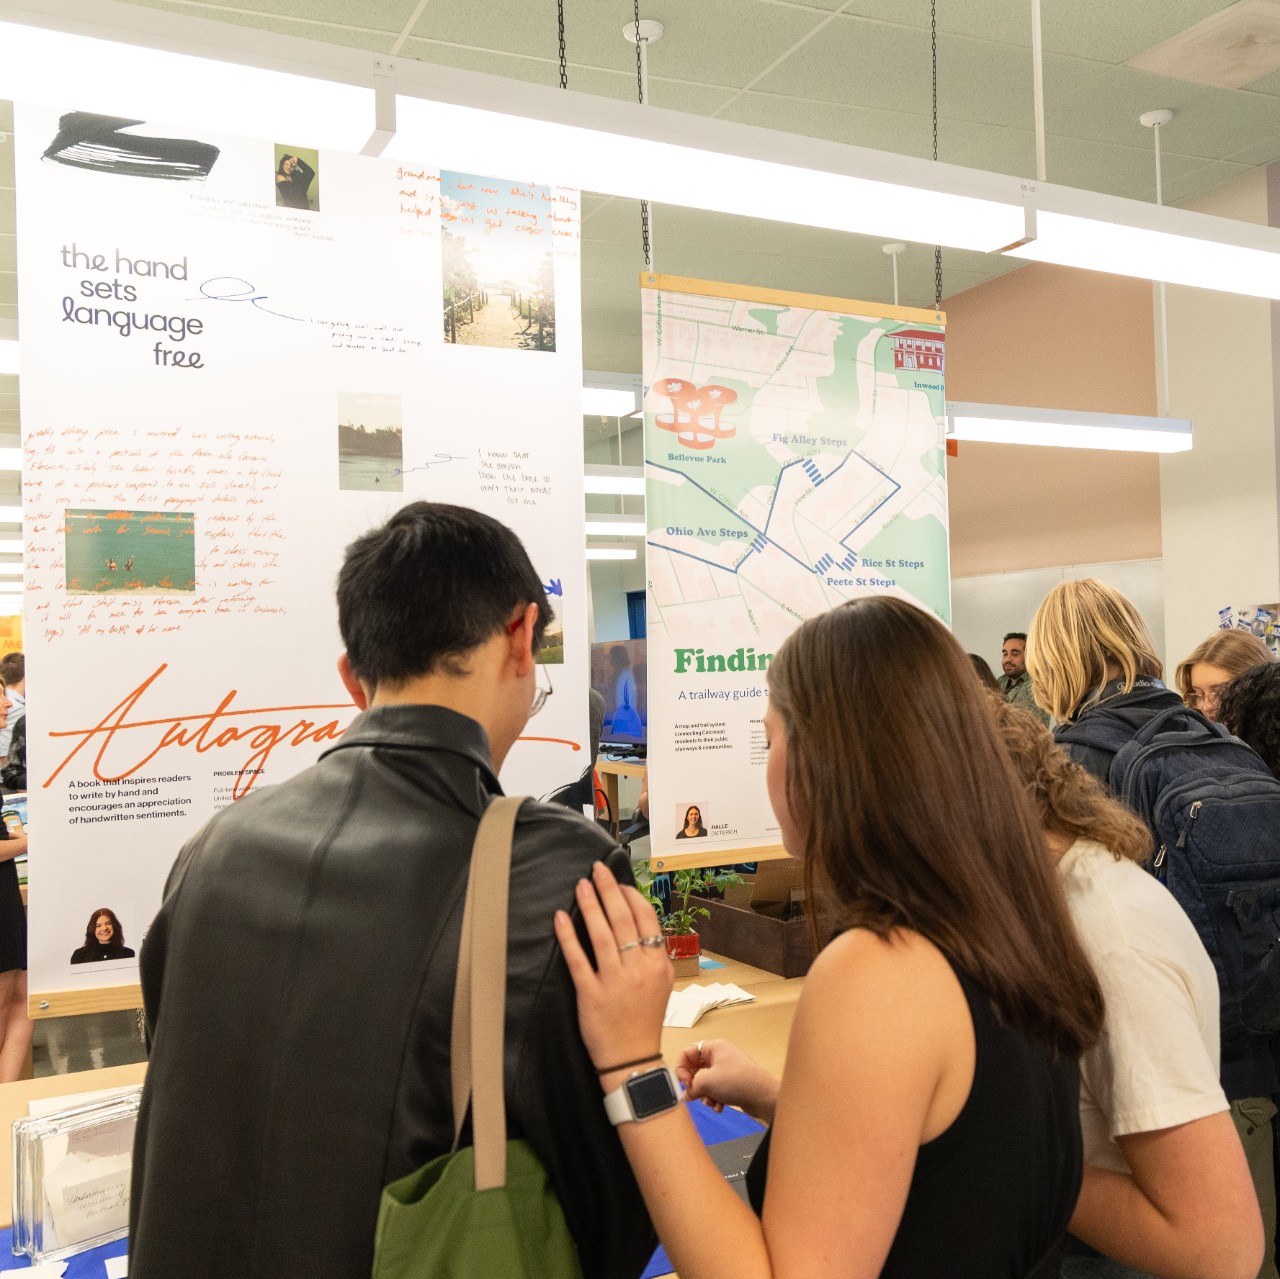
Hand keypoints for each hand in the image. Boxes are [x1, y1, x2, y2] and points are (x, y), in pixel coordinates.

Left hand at [555, 861, 672, 1091]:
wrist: (633, 1059)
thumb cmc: (644, 1019)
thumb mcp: (662, 983)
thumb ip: (654, 953)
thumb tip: (640, 920)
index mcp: (659, 963)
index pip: (645, 918)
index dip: (630, 895)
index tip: (618, 882)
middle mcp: (639, 969)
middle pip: (623, 920)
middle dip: (609, 890)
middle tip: (597, 869)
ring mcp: (615, 982)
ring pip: (601, 934)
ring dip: (590, 905)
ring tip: (581, 885)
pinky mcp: (592, 995)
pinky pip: (578, 960)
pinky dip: (569, 936)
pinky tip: (561, 918)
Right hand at [676, 1039, 779, 1124]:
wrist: (762, 1095)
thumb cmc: (737, 1081)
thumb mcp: (707, 1081)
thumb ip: (691, 1087)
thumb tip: (687, 1094)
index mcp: (714, 1047)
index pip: (688, 1053)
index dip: (682, 1068)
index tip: (684, 1083)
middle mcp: (720, 1056)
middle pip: (696, 1069)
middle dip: (694, 1084)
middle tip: (694, 1094)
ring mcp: (727, 1070)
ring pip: (706, 1082)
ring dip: (705, 1095)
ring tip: (710, 1102)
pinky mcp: (733, 1083)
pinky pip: (716, 1090)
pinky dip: (715, 1099)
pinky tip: (719, 1106)